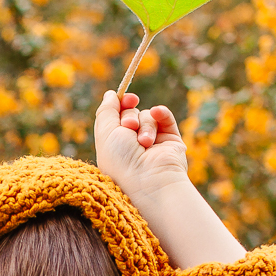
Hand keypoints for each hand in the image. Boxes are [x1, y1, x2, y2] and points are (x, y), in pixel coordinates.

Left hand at [92, 89, 246, 268]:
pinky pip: (165, 118)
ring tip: (144, 142)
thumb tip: (111, 94)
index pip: (116, 118)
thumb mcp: (105, 132)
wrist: (149, 181)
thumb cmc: (121, 161)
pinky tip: (158, 114)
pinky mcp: (171, 142)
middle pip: (131, 114)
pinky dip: (161, 113)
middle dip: (129, 117)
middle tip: (129, 127)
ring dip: (144, 125)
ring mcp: (153, 144)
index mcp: (114, 147)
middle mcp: (133, 145)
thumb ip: (106, 110)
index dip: (120, 105)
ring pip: (147, 116)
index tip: (125, 99)